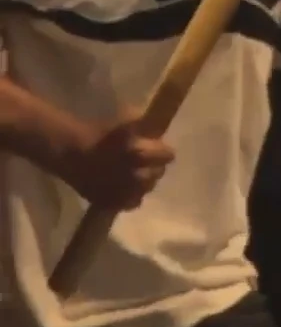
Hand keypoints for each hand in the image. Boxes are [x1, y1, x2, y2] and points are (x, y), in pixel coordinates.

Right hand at [48, 114, 173, 210]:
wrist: (66, 150)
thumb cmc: (96, 132)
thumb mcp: (125, 122)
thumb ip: (146, 129)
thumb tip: (158, 133)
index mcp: (140, 153)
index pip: (168, 156)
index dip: (162, 151)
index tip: (156, 149)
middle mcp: (136, 174)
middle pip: (158, 173)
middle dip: (153, 167)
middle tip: (144, 163)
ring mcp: (123, 192)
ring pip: (146, 189)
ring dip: (143, 182)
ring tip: (133, 176)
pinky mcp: (110, 203)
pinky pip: (131, 203)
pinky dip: (130, 196)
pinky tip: (124, 189)